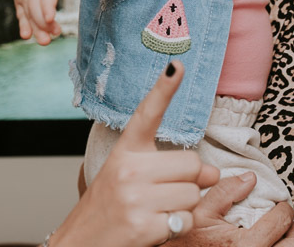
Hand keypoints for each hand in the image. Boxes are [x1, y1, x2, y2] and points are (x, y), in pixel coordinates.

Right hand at [14, 0, 102, 44]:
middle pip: (36, 5)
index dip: (47, 6)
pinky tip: (27, 35)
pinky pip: (21, 13)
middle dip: (43, 21)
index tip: (51, 19)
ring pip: (28, 11)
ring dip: (35, 27)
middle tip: (56, 33)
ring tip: (46, 41)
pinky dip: (23, 24)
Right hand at [51, 61, 219, 246]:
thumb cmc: (109, 208)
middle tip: (167, 192)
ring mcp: (135, 198)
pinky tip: (156, 227)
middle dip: (190, 180)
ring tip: (157, 210)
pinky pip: (187, 219)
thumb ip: (168, 167)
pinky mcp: (144, 225)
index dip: (164, 89)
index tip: (177, 65)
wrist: (80, 244)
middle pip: (192, 163)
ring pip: (193, 193)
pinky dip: (179, 227)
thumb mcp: (128, 177)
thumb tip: (213, 172)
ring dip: (184, 206)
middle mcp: (128, 170)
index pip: (147, 114)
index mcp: (125, 152)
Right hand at [166, 173, 293, 246]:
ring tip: (280, 236)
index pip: (282, 221)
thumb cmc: (187, 242)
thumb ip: (225, 192)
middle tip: (284, 222)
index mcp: (246, 246)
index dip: (283, 208)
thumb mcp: (200, 213)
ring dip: (292, 243)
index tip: (279, 206)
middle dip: (293, 229)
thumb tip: (251, 178)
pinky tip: (273, 246)